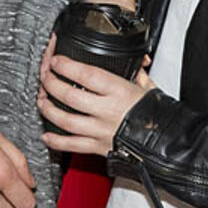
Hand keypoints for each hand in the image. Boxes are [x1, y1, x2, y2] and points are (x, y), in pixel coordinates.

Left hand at [38, 55, 153, 156]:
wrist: (166, 143)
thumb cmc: (157, 114)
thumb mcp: (147, 86)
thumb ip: (135, 72)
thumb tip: (133, 60)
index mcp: (120, 91)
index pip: (86, 74)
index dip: (66, 66)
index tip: (56, 60)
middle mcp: (107, 111)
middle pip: (69, 95)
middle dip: (50, 84)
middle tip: (45, 77)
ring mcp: (100, 130)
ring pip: (65, 120)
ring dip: (48, 109)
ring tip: (41, 101)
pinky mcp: (98, 147)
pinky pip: (71, 145)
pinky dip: (55, 141)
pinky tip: (46, 134)